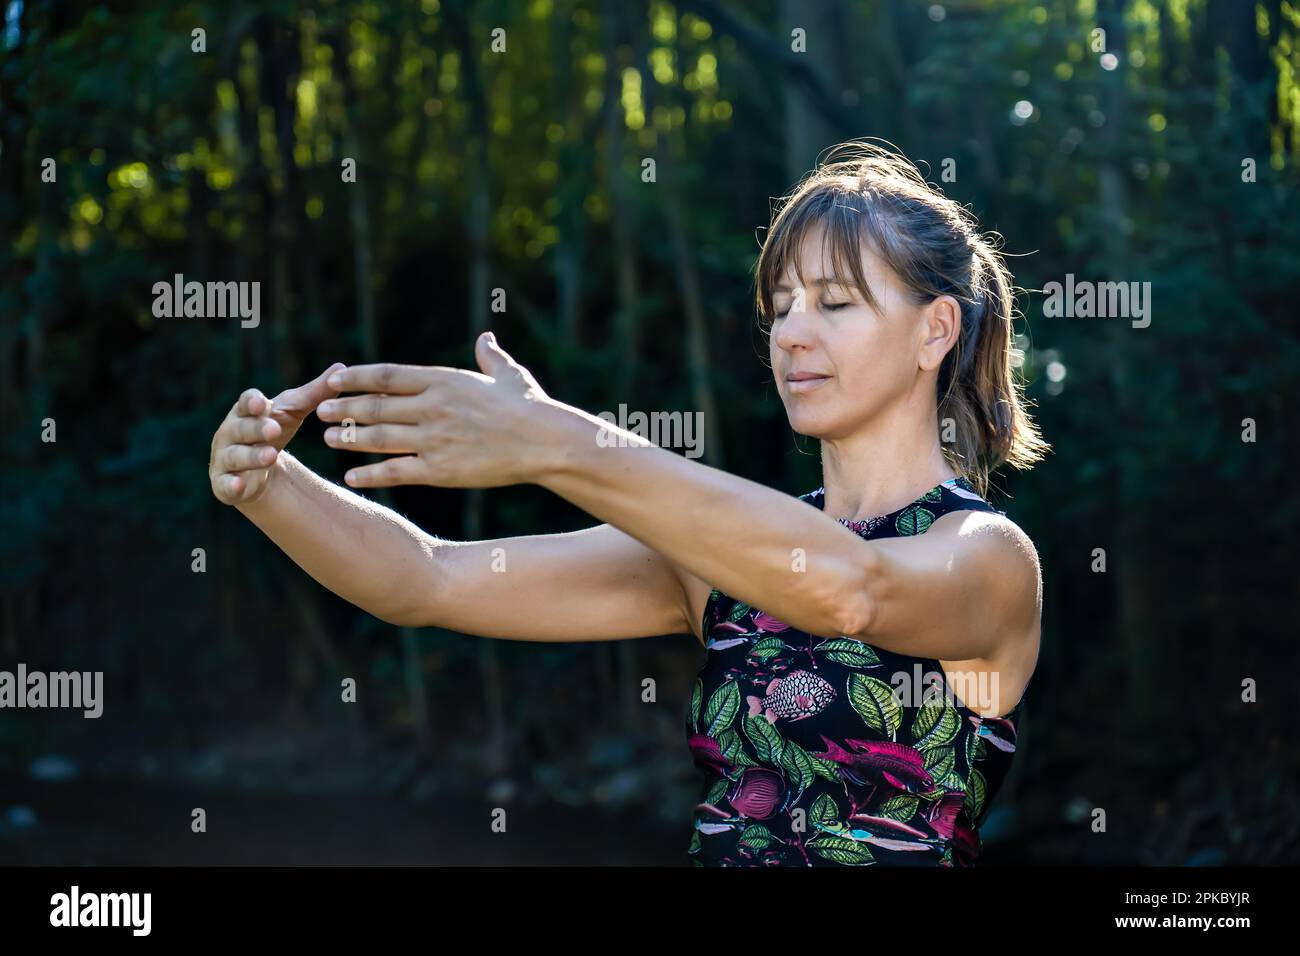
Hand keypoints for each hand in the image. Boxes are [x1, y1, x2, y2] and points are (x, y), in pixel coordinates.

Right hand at [209, 363, 345, 504]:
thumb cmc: (274, 430)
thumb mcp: (293, 412)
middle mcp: (231, 432)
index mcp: (246, 411)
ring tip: (270, 456)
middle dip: (256, 429)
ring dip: (251, 456)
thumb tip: (342, 366)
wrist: (259, 469)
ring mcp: (224, 458)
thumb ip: (315, 393)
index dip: (252, 403)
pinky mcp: (224, 484)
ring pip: (235, 456)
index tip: (263, 403)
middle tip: (273, 429)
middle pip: (242, 428)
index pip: (246, 403)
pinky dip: (231, 485)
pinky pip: (225, 485)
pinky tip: (239, 486)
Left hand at [317, 333, 558, 488]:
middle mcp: (434, 407)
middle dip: (346, 408)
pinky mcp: (442, 470)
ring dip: (350, 438)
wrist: (546, 442)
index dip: (358, 378)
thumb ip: (490, 356)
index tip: (336, 380)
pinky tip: (352, 476)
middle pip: (377, 406)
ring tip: (330, 438)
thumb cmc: (531, 406)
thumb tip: (486, 337)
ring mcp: (435, 439)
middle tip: (321, 410)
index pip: (388, 376)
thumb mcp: (510, 375)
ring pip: (380, 438)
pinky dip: (372, 474)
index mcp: (445, 381)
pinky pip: (397, 472)